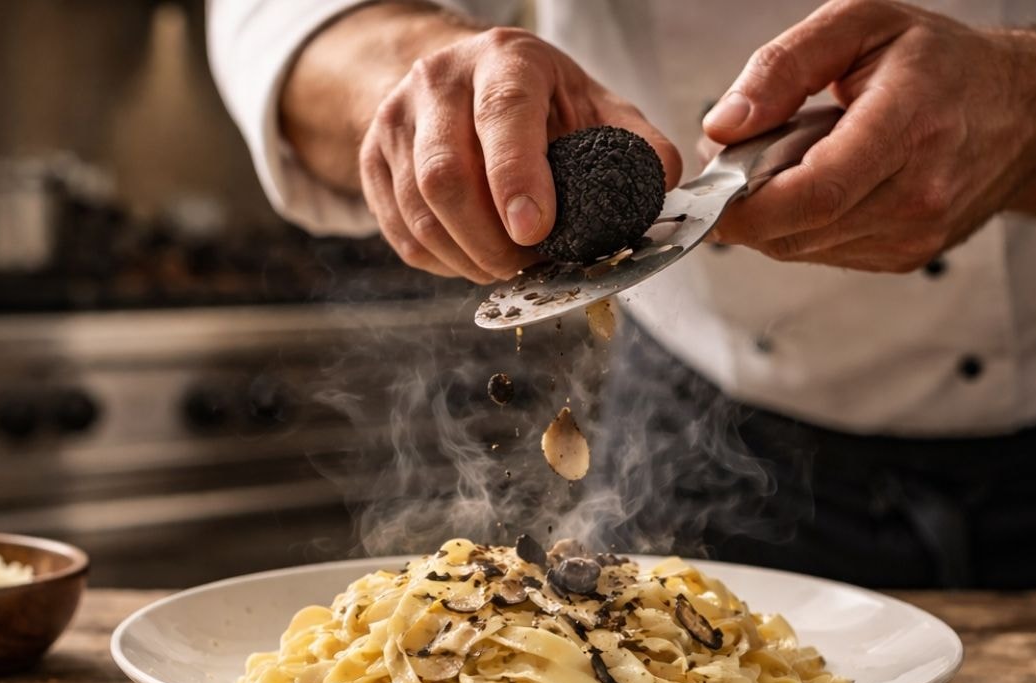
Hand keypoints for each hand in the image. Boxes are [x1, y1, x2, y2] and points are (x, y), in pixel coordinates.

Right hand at [361, 27, 681, 282]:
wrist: (457, 81)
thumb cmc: (536, 101)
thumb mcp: (591, 104)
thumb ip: (632, 142)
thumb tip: (662, 182)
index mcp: (503, 61)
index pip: (502, 115)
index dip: (516, 178)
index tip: (535, 231)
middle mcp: (438, 81)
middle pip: (445, 175)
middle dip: (488, 240)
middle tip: (525, 266)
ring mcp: (396, 120)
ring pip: (418, 212)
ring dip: (465, 258)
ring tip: (504, 268)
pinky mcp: (372, 159)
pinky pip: (400, 231)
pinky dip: (440, 262)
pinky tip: (471, 259)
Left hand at [702, 0, 1035, 271]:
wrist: (1025, 113)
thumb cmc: (943, 64)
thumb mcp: (861, 24)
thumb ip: (784, 66)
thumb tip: (724, 124)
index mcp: (910, 124)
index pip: (815, 193)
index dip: (746, 204)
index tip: (711, 186)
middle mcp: (919, 193)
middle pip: (796, 228)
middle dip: (748, 202)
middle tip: (744, 156)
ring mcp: (916, 234)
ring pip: (801, 247)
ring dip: (774, 212)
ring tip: (796, 158)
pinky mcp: (907, 257)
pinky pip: (823, 252)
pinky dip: (803, 224)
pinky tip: (825, 182)